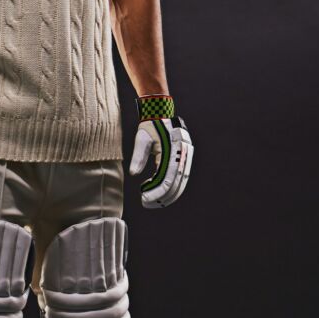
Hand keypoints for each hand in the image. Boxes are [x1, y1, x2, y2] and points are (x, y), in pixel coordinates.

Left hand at [128, 94, 193, 208]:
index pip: (167, 178)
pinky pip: (180, 177)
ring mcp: (185, 157)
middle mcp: (182, 155)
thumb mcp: (142, 139)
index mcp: (172, 150)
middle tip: (147, 203)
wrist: (161, 114)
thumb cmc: (150, 126)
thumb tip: (133, 174)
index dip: (156, 191)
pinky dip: (172, 186)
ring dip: (168, 195)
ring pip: (180, 182)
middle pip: (176, 184)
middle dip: (162, 197)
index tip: (144, 197)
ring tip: (154, 202)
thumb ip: (138, 157)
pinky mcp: (184, 159)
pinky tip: (160, 192)